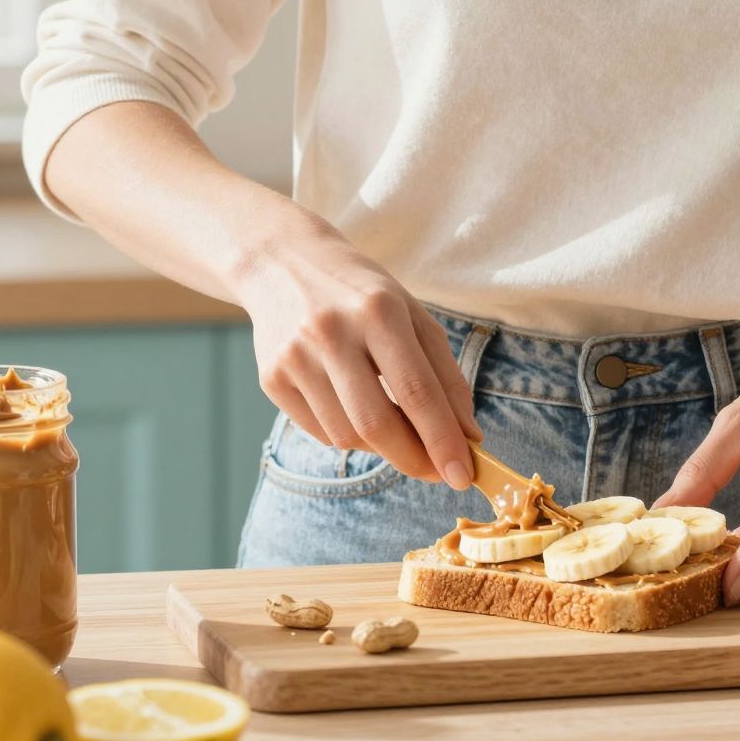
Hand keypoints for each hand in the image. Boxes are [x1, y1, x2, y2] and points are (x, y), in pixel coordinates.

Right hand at [241, 211, 479, 489]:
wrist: (282, 263)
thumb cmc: (362, 294)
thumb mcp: (413, 316)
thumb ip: (445, 375)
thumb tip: (468, 437)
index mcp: (378, 311)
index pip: (417, 391)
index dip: (442, 440)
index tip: (463, 476)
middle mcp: (332, 332)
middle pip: (377, 423)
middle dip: (413, 459)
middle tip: (436, 472)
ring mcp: (295, 357)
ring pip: (346, 435)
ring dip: (380, 446)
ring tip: (393, 423)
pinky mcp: (271, 378)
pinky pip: (319, 432)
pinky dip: (347, 433)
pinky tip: (353, 407)